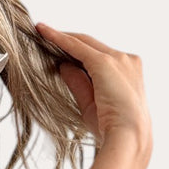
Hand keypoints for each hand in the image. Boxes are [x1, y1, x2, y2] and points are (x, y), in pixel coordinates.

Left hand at [35, 23, 151, 153]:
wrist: (127, 138)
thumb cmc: (111, 128)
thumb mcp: (89, 103)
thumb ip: (77, 82)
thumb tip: (61, 66)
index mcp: (129, 71)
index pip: (99, 54)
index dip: (77, 49)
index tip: (58, 46)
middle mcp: (127, 60)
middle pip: (91, 44)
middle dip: (68, 39)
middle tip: (44, 34)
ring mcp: (118, 59)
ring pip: (84, 42)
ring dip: (62, 36)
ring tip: (40, 31)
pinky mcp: (104, 62)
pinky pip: (76, 46)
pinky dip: (58, 38)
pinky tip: (43, 32)